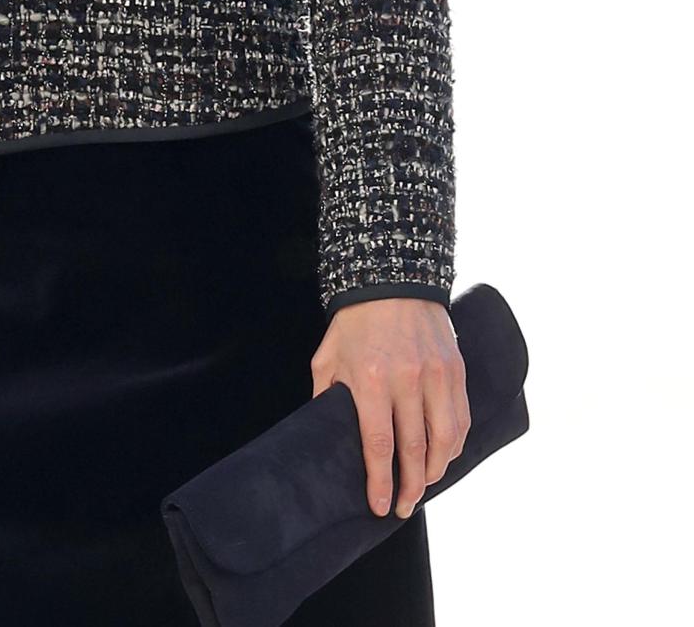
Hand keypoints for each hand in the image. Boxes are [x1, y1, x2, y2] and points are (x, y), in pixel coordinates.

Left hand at [311, 297, 469, 519]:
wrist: (391, 278)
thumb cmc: (355, 321)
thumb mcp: (329, 356)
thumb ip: (327, 396)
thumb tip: (325, 433)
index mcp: (372, 378)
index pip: (380, 444)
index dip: (380, 481)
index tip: (378, 506)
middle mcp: (407, 379)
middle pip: (414, 450)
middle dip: (409, 488)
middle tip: (401, 508)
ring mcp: (436, 375)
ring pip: (444, 440)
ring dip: (435, 472)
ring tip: (422, 487)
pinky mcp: (455, 369)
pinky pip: (460, 419)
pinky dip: (454, 445)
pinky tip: (443, 458)